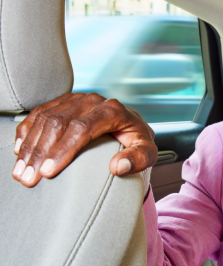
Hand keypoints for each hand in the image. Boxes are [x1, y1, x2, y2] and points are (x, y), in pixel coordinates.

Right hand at [11, 93, 157, 186]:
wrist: (130, 123)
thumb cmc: (137, 138)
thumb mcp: (147, 150)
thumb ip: (138, 159)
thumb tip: (117, 166)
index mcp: (112, 110)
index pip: (82, 129)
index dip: (63, 150)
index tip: (49, 172)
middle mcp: (92, 100)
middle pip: (58, 124)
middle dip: (41, 152)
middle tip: (29, 178)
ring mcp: (75, 99)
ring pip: (45, 119)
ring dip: (30, 146)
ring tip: (20, 172)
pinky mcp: (63, 101)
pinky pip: (39, 113)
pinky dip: (27, 132)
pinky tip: (20, 151)